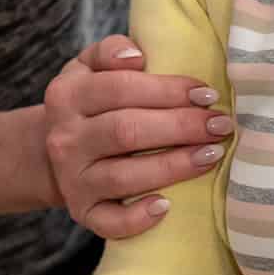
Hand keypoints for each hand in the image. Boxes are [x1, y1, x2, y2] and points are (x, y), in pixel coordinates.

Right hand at [40, 35, 230, 238]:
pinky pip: (109, 223)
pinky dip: (137, 218)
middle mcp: (66, 138)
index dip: (168, 90)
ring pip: (124, 176)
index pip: (120, 87)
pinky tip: (167, 206)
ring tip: (211, 156)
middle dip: (180, 127)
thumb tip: (137, 55)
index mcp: (67, 95)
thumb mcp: (87, 67)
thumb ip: (110, 51)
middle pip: (126, 131)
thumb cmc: (89, 103)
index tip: (207, 94)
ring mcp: (73, 179)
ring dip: (172, 166)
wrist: (52, 153)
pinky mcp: (83, 212)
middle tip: (221, 125)